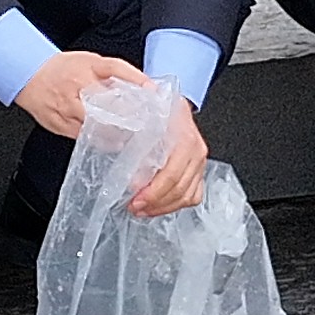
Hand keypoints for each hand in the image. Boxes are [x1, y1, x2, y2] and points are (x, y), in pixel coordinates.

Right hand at [13, 51, 149, 139]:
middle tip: (143, 123)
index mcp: (86, 68)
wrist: (29, 75)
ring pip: (96, 126)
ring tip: (129, 136)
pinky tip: (110, 141)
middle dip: (127, 115)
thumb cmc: (62, 68)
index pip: (115, 69)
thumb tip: (141, 86)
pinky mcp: (59, 125)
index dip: (135, 79)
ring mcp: (66, 109)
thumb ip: (113, 73)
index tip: (151, 91)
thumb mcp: (89, 61)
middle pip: (106, 105)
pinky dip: (99, 140)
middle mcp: (76, 88)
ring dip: (115, 133)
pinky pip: (83, 137)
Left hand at [126, 88, 209, 217]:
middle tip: (135, 207)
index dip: (153, 192)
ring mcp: (200, 162)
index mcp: (184, 137)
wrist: (174, 104)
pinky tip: (159, 206)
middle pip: (179, 189)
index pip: (172, 174)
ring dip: (163, 207)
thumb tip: (114, 133)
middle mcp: (196, 151)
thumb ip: (132, 122)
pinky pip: (194, 196)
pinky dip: (176, 205)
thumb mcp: (144, 109)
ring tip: (143, 209)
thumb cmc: (158, 107)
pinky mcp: (199, 170)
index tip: (135, 200)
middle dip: (155, 203)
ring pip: (187, 196)